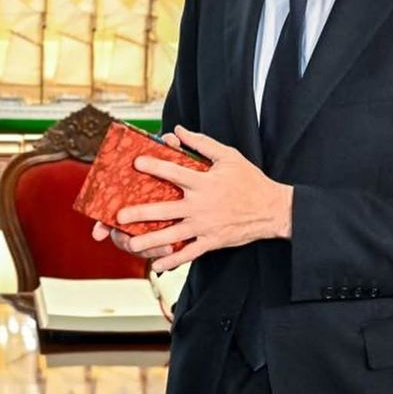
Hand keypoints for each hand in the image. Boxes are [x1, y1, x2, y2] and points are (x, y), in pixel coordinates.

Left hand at [94, 126, 292, 271]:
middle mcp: (201, 205)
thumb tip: (177, 129)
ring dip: (150, 240)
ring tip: (130, 244)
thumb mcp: (228, 156)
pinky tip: (157, 264)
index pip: (174, 173)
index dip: (154, 166)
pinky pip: (189, 253)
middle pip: (166, 209)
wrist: (273, 210)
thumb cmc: (249, 180)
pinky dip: (173, 260)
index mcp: (204, 182)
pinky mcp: (211, 241)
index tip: (135, 163)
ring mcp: (205, 226)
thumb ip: (201, 143)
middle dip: (141, 213)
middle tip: (119, 216)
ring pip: (172, 234)